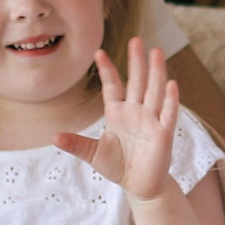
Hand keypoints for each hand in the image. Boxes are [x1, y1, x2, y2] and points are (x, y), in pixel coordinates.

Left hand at [54, 39, 178, 202]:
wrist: (139, 185)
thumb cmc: (117, 165)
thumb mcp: (93, 154)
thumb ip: (76, 144)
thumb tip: (54, 137)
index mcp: (117, 112)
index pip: (113, 86)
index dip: (107, 70)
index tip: (98, 52)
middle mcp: (136, 112)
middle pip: (137, 81)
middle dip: (137, 61)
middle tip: (136, 39)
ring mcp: (151, 121)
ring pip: (154, 91)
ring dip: (156, 72)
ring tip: (156, 52)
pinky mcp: (163, 134)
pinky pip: (168, 114)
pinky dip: (170, 100)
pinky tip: (171, 84)